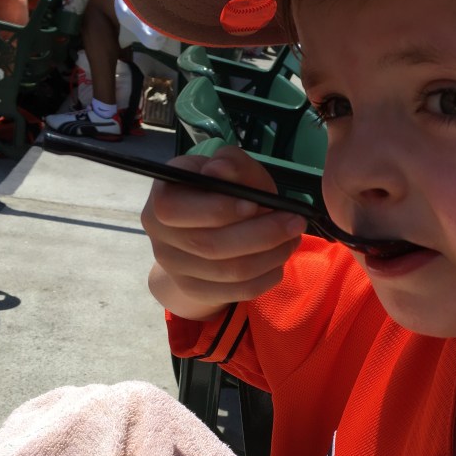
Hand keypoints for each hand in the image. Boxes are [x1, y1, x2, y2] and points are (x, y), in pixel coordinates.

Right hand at [141, 146, 305, 320]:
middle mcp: (160, 236)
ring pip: (230, 271)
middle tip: (296, 222)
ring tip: (293, 238)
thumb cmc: (221, 192)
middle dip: (262, 233)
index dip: (219, 209)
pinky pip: (238, 291)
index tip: (257, 203)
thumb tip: (219, 170)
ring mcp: (175, 268)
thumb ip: (231, 163)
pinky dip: (267, 276)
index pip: (176, 210)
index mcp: (162, 198)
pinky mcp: (197, 291)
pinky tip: (280, 260)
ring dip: (271, 255)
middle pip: (210, 245)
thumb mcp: (230, 170)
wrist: (204, 229)